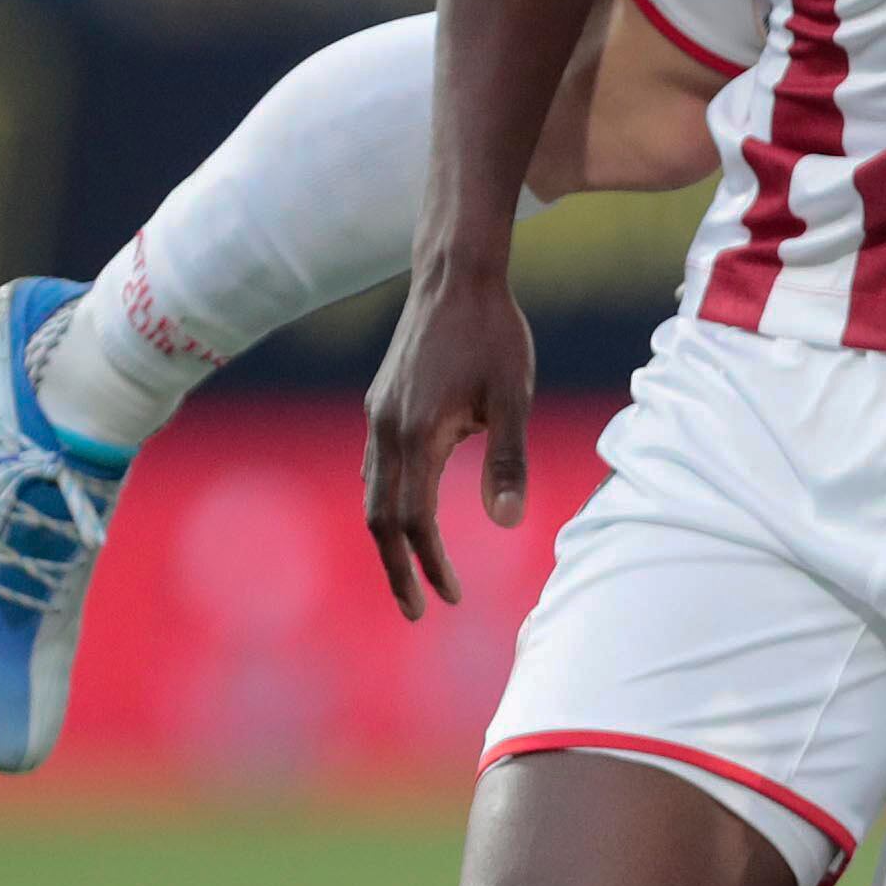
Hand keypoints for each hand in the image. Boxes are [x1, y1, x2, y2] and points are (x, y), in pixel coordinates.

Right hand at [361, 266, 534, 616]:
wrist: (456, 275)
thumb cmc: (494, 334)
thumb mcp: (514, 398)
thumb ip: (509, 461)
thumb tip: (507, 523)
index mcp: (416, 436)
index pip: (414, 521)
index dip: (429, 564)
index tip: (449, 598)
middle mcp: (385, 431)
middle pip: (379, 519)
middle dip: (397, 569)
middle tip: (417, 610)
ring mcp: (377, 415)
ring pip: (372, 493)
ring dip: (390, 537)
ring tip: (411, 569)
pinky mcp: (381, 401)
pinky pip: (375, 467)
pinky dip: (387, 501)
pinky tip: (409, 509)